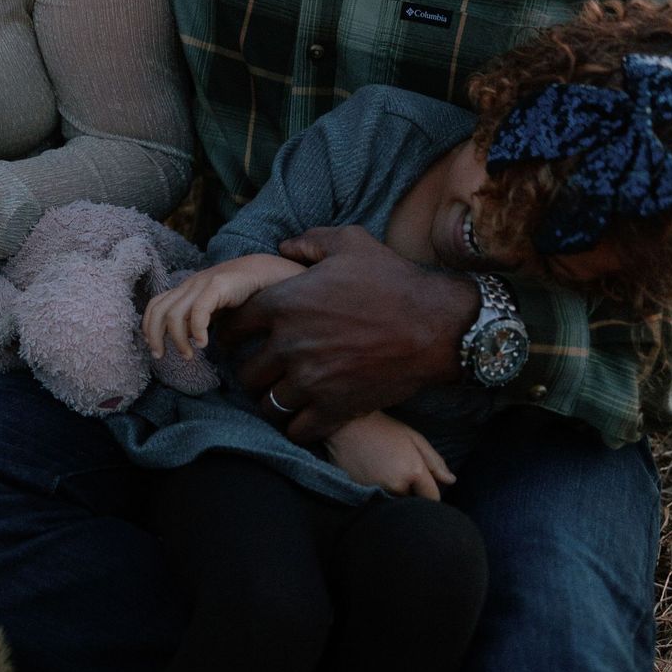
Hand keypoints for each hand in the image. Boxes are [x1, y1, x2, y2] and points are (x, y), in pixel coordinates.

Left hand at [142, 254, 303, 361]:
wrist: (269, 273)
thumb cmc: (243, 295)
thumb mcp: (215, 309)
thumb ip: (199, 320)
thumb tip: (188, 342)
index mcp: (186, 289)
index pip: (155, 306)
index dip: (149, 328)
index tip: (156, 349)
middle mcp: (190, 285)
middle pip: (158, 310)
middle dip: (155, 336)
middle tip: (162, 357)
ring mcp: (203, 283)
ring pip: (174, 314)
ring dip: (178, 340)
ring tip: (190, 355)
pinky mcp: (219, 285)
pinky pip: (199, 310)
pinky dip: (196, 330)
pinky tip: (204, 344)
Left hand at [223, 225, 478, 444]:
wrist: (438, 326)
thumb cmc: (394, 281)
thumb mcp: (352, 244)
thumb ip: (310, 241)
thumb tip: (283, 246)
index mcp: (285, 303)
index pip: (234, 326)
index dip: (233, 333)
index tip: (239, 339)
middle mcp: (290, 344)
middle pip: (246, 371)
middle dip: (252, 370)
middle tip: (264, 369)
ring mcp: (311, 380)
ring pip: (267, 404)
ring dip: (271, 400)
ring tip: (282, 394)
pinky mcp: (334, 409)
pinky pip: (295, 430)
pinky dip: (296, 426)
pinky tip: (304, 415)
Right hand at [326, 411, 455, 499]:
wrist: (346, 426)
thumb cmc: (383, 428)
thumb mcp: (414, 438)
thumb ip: (434, 461)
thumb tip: (451, 481)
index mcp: (413, 471)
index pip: (432, 498)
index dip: (430, 491)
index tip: (424, 483)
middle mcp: (396, 485)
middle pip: (412, 501)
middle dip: (412, 492)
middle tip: (401, 472)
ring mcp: (377, 491)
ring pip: (395, 502)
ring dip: (395, 493)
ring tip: (385, 472)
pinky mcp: (361, 494)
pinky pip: (378, 501)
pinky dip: (379, 493)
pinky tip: (373, 476)